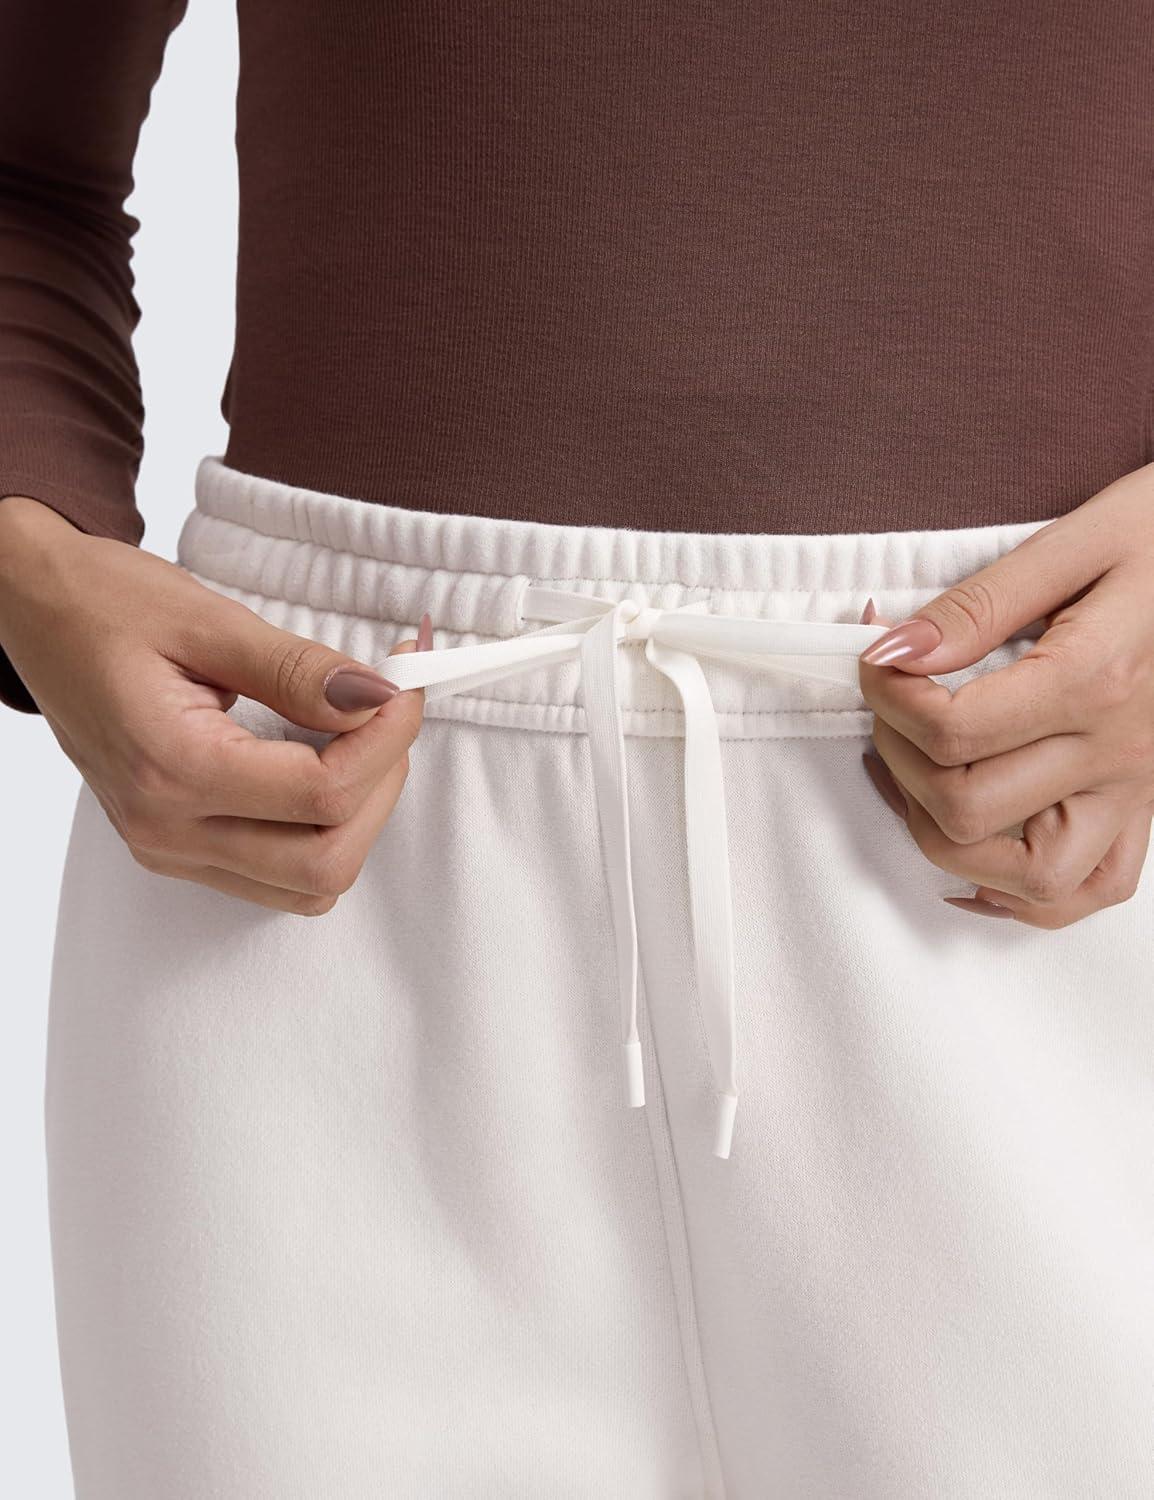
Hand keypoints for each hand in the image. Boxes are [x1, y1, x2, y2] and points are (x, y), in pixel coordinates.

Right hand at [0, 495, 428, 913]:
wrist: (33, 611)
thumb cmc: (104, 602)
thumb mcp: (208, 619)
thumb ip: (298, 669)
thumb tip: (377, 700)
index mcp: (170, 768)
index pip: (323, 794)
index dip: (388, 740)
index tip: (404, 686)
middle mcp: (166, 829)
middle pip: (327, 861)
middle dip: (382, 786)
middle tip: (388, 713)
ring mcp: (168, 849)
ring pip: (309, 885)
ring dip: (358, 818)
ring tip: (359, 740)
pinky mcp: (174, 848)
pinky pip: (276, 878)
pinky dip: (320, 832)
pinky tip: (321, 766)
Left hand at [856, 461, 1153, 928]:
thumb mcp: (1077, 540)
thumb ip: (979, 604)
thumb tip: (896, 651)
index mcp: (1095, 679)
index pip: (951, 732)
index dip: (886, 698)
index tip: (875, 658)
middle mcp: (1118, 752)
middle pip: (969, 811)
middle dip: (900, 760)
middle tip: (891, 706)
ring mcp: (1135, 789)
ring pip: (1029, 879)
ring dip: (949, 838)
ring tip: (921, 774)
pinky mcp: (1145, 804)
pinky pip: (1092, 888)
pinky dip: (1025, 890)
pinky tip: (981, 848)